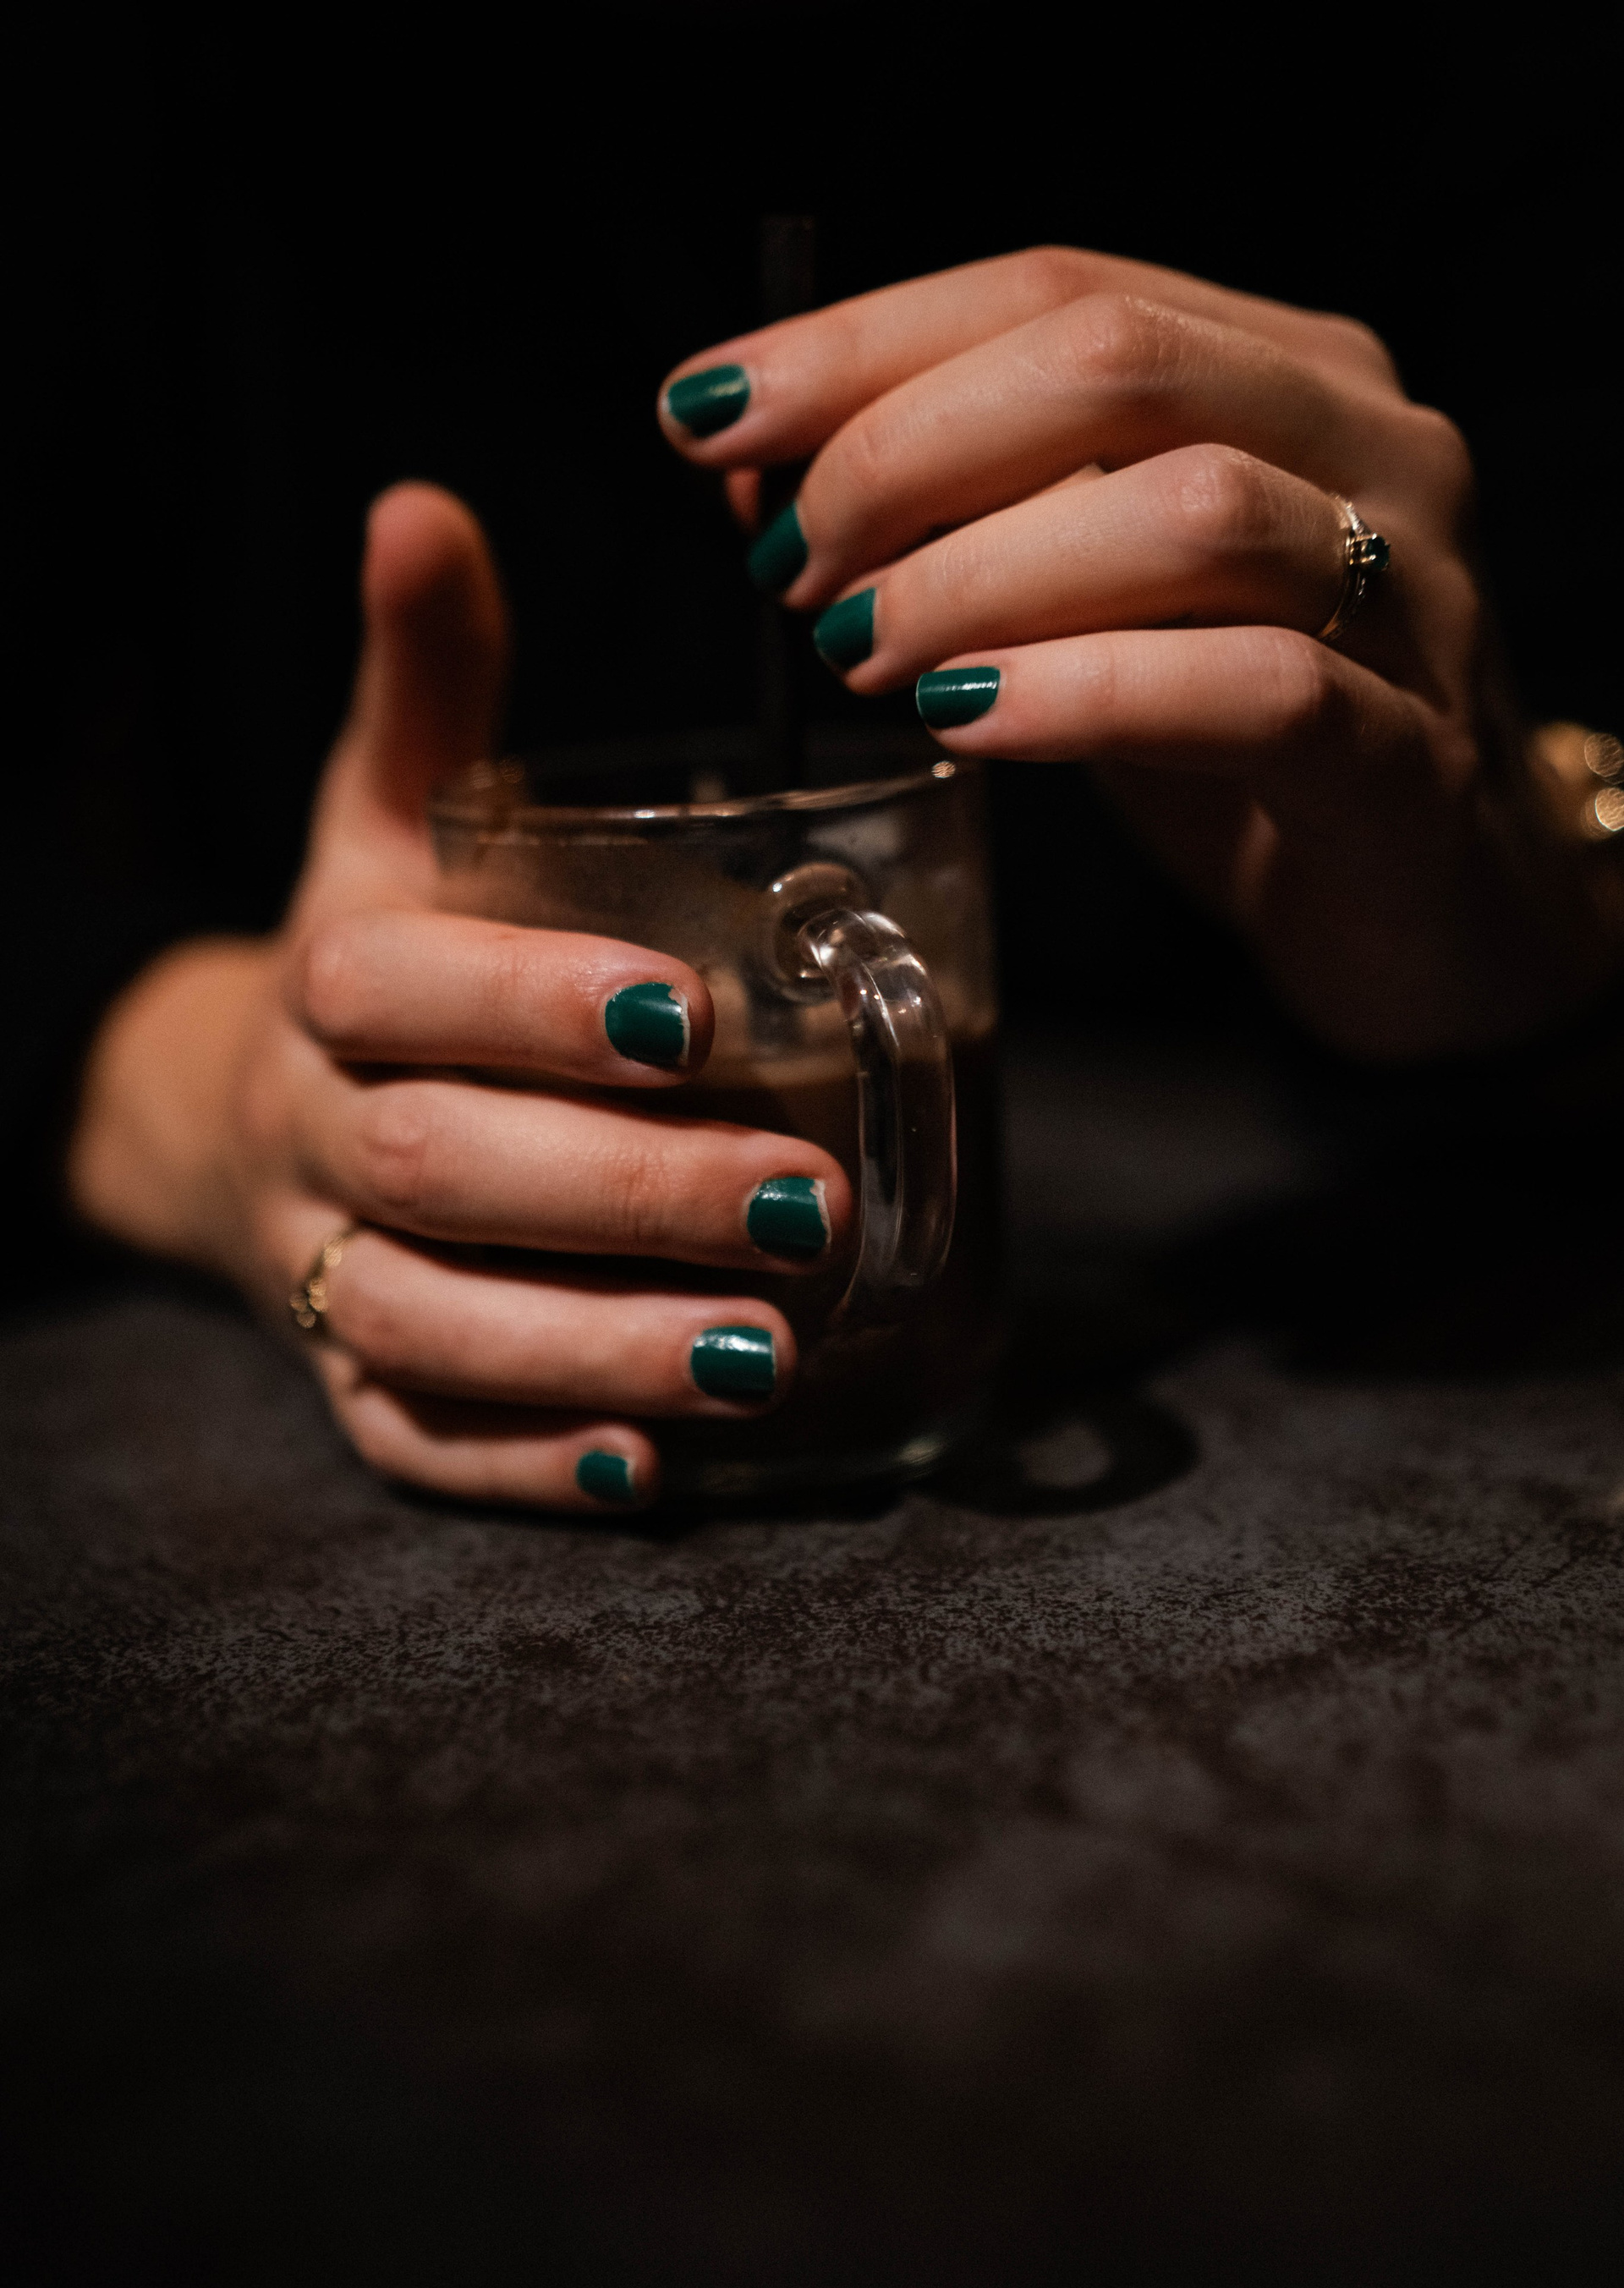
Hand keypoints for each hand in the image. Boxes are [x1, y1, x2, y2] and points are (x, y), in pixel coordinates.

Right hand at [69, 486, 849, 1508]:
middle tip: (811, 1202)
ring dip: (598, 1345)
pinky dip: (526, 1463)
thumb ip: (428, 690)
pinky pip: (417, 1440)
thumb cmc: (383, 961)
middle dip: (624, 1192)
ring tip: (768, 1352)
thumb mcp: (385, 822)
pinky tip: (653, 1473)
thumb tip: (424, 504)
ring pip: (432, 1324)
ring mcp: (321, 1273)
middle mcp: (312, 1136)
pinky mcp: (350, 1386)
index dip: (534, 1004)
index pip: (402, 990)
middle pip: (442, 1170)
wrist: (240, 1123)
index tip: (694, 1018)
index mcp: (330, 982)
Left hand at [660, 249, 1622, 1061]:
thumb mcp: (1097, 607)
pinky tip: (971, 724)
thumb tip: (762, 480)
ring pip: (1191, 512)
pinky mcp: (1412, 761)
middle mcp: (1369, 447)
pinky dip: (1088, 695)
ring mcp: (1411, 599)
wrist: (1433, 910)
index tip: (710, 418)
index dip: (862, 346)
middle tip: (797, 570)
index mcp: (1286, 371)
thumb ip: (974, 526)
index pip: (1060, 288)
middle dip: (907, 452)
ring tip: (864, 652)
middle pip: (1118, 364)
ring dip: (982, 572)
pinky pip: (1259, 692)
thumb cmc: (1244, 749)